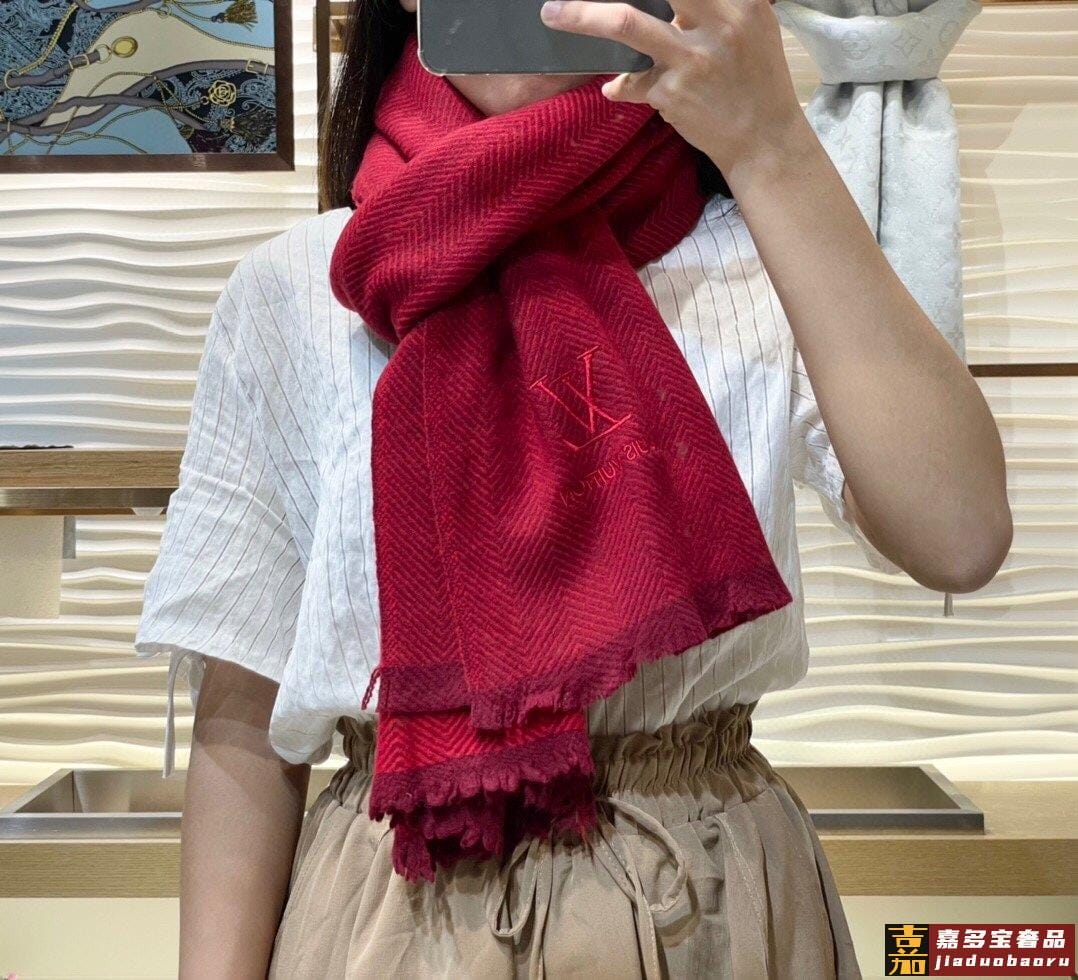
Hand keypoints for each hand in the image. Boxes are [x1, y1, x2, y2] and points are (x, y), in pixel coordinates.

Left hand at [540, 0, 810, 178]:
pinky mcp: (671, 94)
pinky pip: (631, 82)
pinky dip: (620, 84)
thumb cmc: (756, 79)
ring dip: (584, 16)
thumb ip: (715, 6)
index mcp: (740, 4)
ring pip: (628, 25)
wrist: (763, 140)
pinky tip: (615, 86)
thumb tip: (671, 2)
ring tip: (553, 13)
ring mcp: (690, 61)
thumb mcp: (751, 27)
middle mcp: (718, 26)